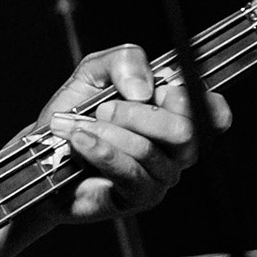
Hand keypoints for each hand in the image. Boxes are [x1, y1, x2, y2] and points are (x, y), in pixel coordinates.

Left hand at [29, 44, 229, 223]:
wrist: (42, 153)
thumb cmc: (74, 115)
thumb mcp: (96, 72)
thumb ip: (124, 60)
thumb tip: (144, 88)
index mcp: (175, 114)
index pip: (213, 111)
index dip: (188, 98)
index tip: (157, 90)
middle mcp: (176, 148)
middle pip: (185, 131)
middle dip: (136, 114)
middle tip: (104, 108)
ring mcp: (160, 175)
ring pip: (149, 150)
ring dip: (108, 131)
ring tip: (81, 125)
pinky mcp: (138, 197)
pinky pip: (129, 172)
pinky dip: (101, 150)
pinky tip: (81, 139)